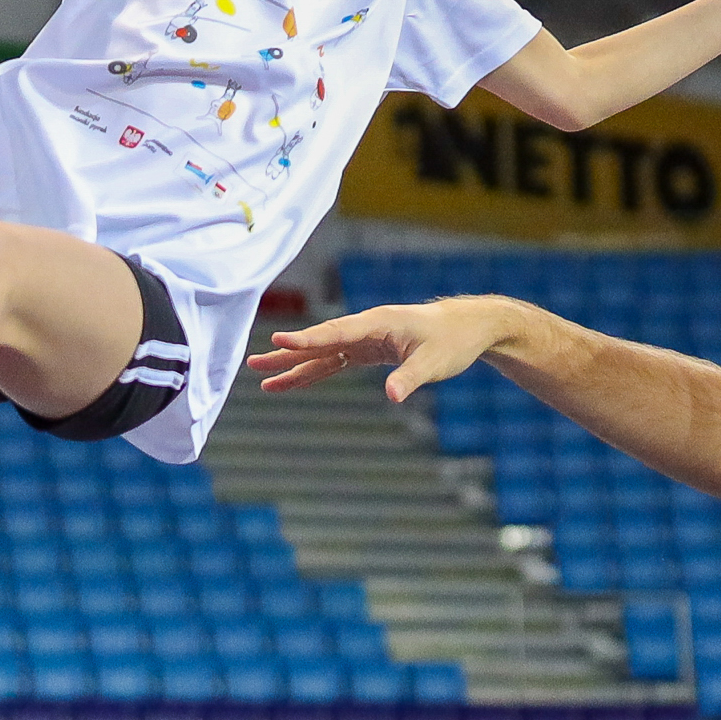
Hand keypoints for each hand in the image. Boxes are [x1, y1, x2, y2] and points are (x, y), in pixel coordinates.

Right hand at [250, 299, 501, 402]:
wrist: (467, 328)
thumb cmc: (452, 341)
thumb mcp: (435, 363)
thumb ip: (410, 378)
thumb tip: (392, 396)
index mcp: (377, 323)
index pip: (335, 333)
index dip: (306, 340)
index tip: (278, 342)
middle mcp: (365, 328)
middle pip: (319, 343)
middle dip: (286, 355)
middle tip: (253, 365)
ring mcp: (364, 339)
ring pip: (322, 354)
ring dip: (293, 367)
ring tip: (264, 381)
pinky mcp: (368, 351)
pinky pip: (334, 362)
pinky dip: (314, 372)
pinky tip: (293, 382)